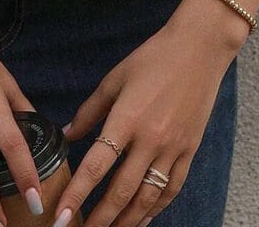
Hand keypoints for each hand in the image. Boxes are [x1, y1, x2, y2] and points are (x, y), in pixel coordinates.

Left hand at [50, 0, 243, 226]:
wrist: (198, 49)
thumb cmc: (153, 58)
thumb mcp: (115, 79)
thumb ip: (90, 111)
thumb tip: (67, 133)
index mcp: (126, 118)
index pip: (96, 166)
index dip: (76, 195)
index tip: (60, 216)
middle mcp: (150, 139)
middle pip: (121, 191)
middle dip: (99, 218)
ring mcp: (173, 148)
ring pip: (147, 198)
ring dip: (126, 221)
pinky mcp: (189, 150)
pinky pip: (172, 189)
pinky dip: (156, 208)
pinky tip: (143, 218)